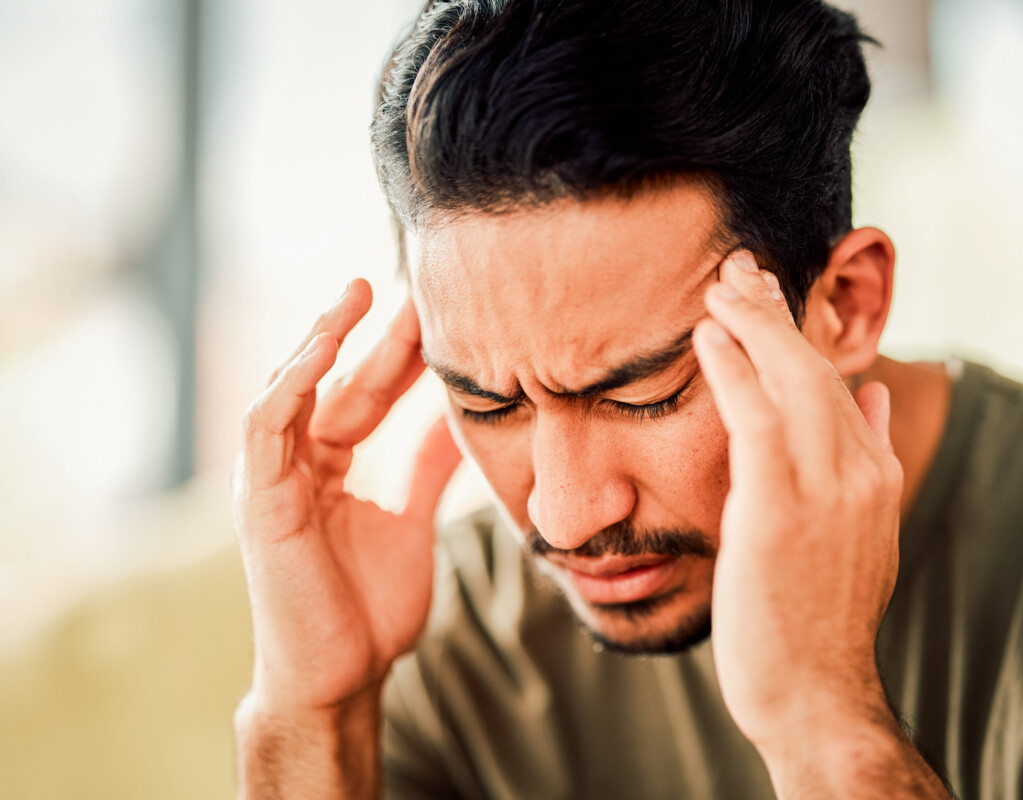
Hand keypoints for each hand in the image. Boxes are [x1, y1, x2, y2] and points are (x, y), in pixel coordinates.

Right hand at [232, 279, 460, 717]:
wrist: (343, 677)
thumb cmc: (370, 610)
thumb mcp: (412, 521)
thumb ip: (426, 469)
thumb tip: (464, 421)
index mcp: (330, 468)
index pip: (366, 395)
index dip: (399, 354)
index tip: (440, 312)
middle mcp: (297, 465)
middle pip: (337, 383)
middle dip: (372, 334)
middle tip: (413, 285)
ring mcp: (272, 479)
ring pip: (291, 388)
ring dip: (322, 338)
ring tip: (359, 293)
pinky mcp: (257, 499)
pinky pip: (265, 425)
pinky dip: (289, 382)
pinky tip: (323, 346)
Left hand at [693, 253, 902, 751]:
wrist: (816, 692)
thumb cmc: (818, 617)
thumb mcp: (857, 534)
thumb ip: (868, 460)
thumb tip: (875, 397)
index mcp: (876, 475)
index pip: (839, 383)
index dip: (803, 334)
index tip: (772, 296)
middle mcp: (860, 473)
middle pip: (819, 367)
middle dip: (778, 311)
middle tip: (741, 265)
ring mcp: (826, 491)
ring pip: (793, 379)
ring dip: (755, 322)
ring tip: (721, 281)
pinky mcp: (780, 511)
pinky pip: (756, 419)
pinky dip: (734, 369)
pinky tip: (708, 335)